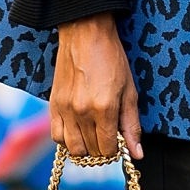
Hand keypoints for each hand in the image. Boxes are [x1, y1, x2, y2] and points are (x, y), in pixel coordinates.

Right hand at [50, 13, 142, 161]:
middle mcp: (81, 112)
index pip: (108, 149)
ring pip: (73, 148)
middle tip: (108, 137)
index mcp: (104, 108)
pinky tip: (78, 131)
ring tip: (93, 136)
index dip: (115, 150)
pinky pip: (56, 136)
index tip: (118, 142)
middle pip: (91, 150)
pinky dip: (67, 140)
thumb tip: (136, 154)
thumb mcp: (129, 91)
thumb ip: (131, 125)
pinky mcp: (54, 105)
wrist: (85, 34)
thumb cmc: (111, 59)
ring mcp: (65, 109)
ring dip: (85, 148)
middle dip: (102, 150)